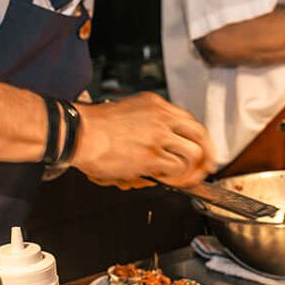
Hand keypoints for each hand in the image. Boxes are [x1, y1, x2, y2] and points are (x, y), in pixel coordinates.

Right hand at [71, 92, 216, 187]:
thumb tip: (161, 142)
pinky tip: (166, 180)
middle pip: (199, 135)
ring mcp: (159, 136)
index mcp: (156, 105)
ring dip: (190, 170)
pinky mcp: (152, 156)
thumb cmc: (93, 127)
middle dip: (206, 154)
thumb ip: (148, 122)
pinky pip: (177, 169)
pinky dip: (176, 178)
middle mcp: (162, 117)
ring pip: (192, 154)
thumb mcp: (128, 111)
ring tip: (182, 179)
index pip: (189, 121)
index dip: (198, 139)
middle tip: (206, 167)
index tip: (200, 149)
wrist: (78, 133)